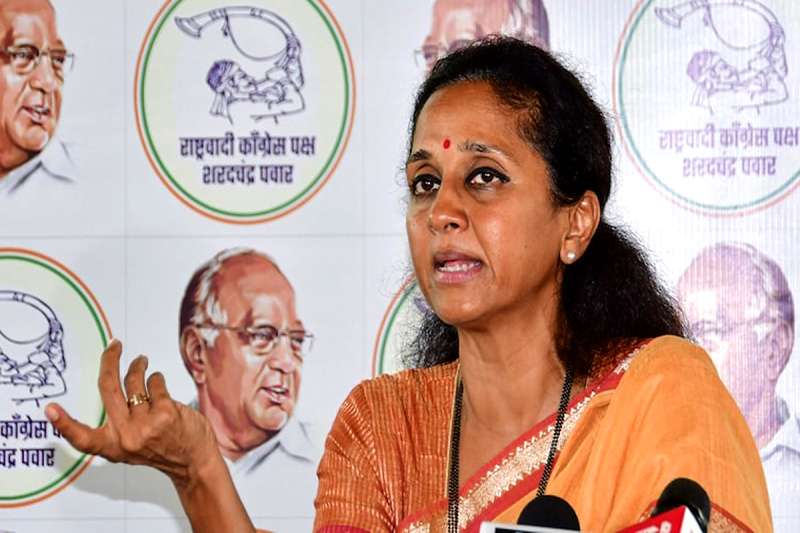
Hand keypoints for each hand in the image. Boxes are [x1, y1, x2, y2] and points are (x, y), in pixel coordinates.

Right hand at [45, 339, 218, 487]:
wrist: (194, 461)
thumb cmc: (164, 448)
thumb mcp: (132, 446)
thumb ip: (119, 424)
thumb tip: (113, 385)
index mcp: (113, 447)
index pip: (83, 439)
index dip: (64, 423)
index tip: (50, 409)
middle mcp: (126, 437)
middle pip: (109, 389)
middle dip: (110, 360)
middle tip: (114, 346)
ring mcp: (145, 425)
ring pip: (135, 381)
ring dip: (139, 367)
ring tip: (142, 363)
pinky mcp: (165, 413)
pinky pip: (155, 383)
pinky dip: (157, 379)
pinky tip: (159, 382)